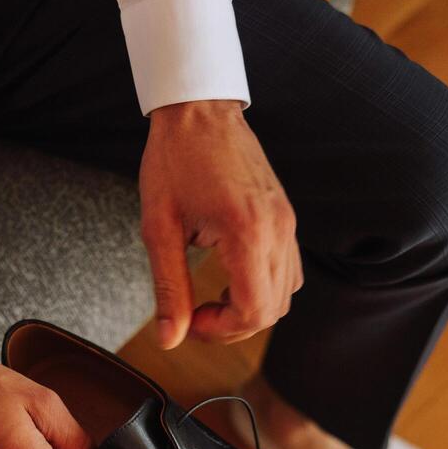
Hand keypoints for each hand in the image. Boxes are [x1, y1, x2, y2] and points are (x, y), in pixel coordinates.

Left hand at [140, 100, 301, 348]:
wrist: (199, 110)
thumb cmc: (174, 160)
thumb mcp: (159, 227)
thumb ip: (169, 288)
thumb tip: (170, 338)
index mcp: (247, 232)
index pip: (255, 311)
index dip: (221, 331)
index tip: (191, 321)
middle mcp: (277, 229)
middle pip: (273, 310)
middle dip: (233, 325)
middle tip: (195, 314)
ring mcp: (287, 222)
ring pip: (285, 294)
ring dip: (250, 308)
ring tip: (211, 297)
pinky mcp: (286, 216)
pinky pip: (288, 269)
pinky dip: (262, 286)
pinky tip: (230, 277)